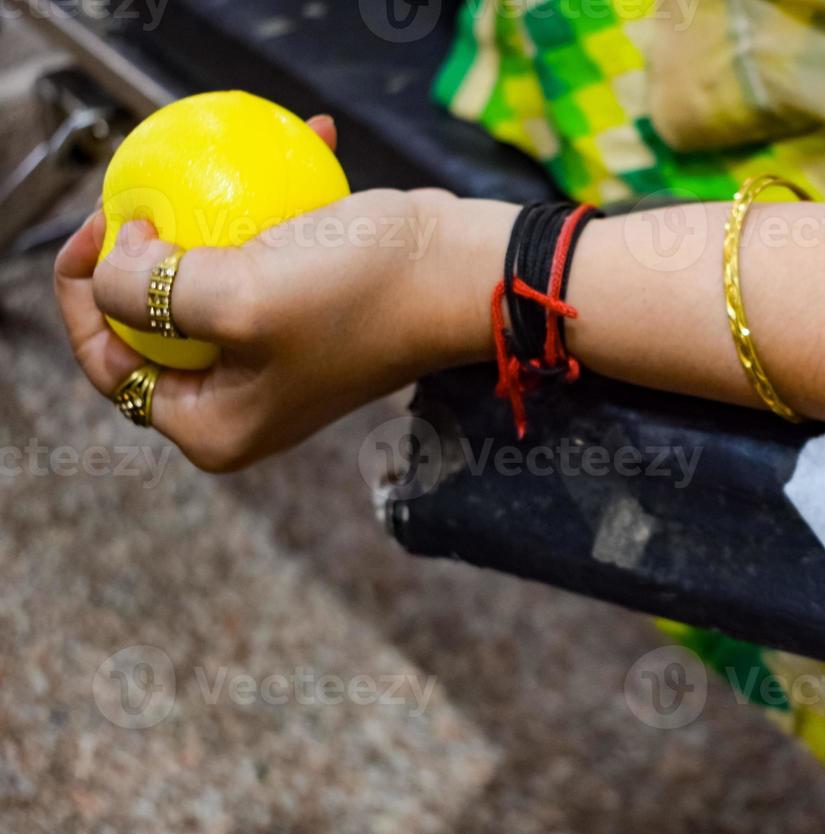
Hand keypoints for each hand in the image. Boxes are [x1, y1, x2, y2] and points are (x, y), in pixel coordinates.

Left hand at [54, 116, 511, 470]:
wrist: (469, 278)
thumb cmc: (362, 297)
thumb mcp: (236, 296)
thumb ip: (143, 290)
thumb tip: (115, 262)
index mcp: (214, 427)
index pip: (109, 362)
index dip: (90, 288)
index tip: (114, 218)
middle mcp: (241, 403)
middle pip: (151, 322)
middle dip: (148, 249)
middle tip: (159, 191)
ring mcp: (277, 360)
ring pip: (206, 283)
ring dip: (213, 217)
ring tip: (224, 161)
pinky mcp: (311, 318)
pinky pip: (264, 262)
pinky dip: (273, 210)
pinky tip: (305, 149)